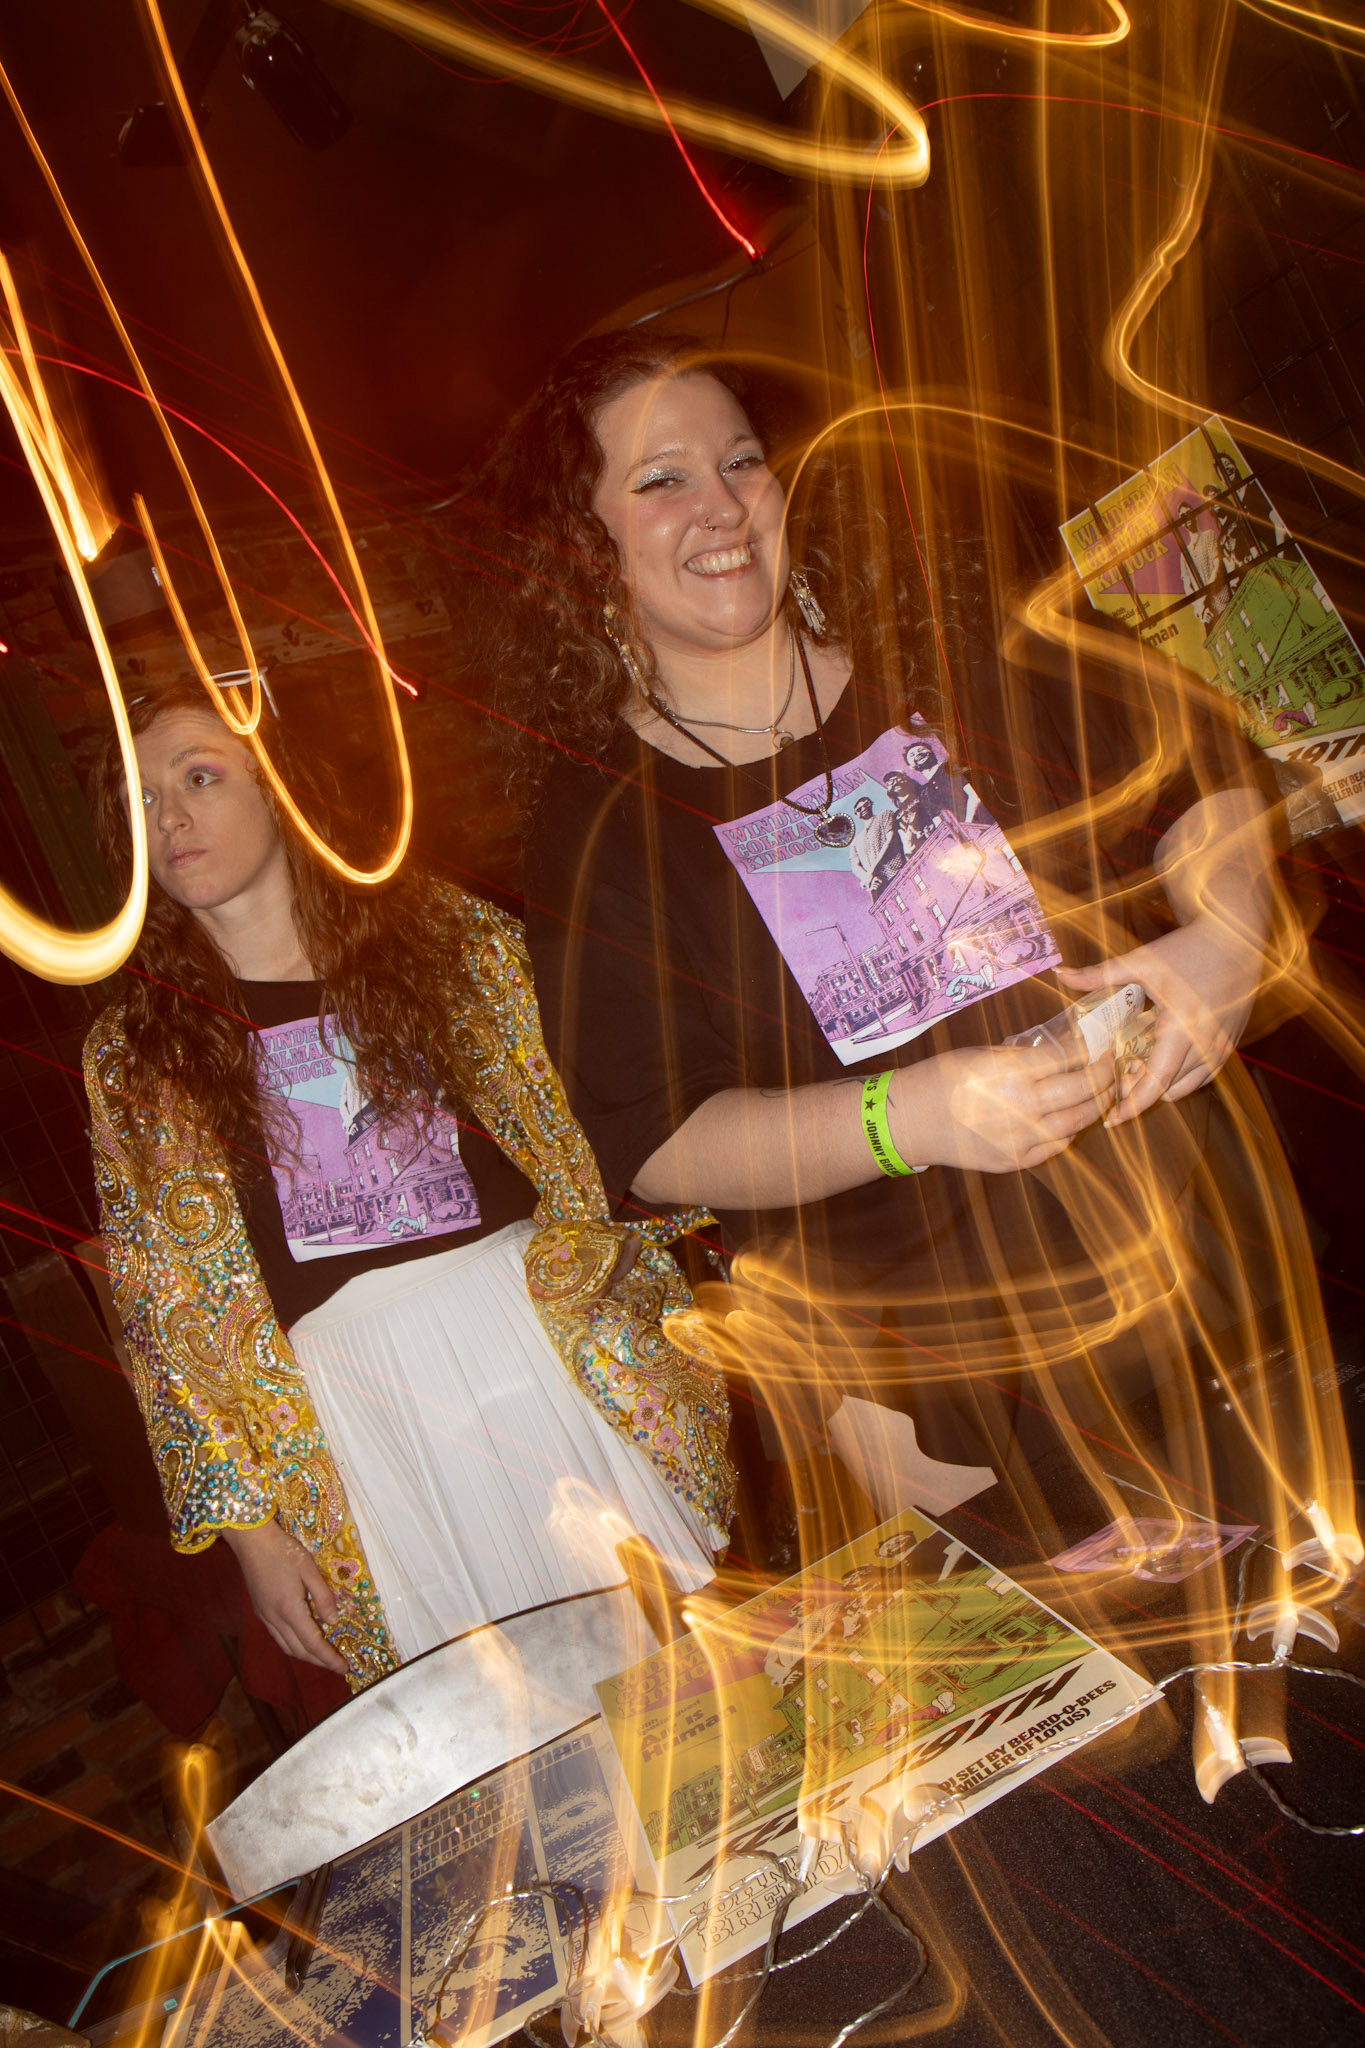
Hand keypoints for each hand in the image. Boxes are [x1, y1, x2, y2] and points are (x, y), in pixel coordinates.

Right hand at [223, 1518, 346, 1672]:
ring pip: (286, 1647)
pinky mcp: (259, 1612)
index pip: (313, 1644)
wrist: (251, 1541)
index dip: (329, 1659)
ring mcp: (264, 1617)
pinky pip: (278, 1638)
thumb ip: (323, 1597)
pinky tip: (301, 1640)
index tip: (343, 1669)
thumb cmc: (283, 1551)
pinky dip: (293, 1645)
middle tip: (336, 1665)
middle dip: (319, 1661)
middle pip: (299, 1651)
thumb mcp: (310, 1569)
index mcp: (290, 1610)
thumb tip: (334, 1622)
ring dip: (305, 1656)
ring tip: (322, 1657)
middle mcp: (275, 1619)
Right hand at [893, 1041, 1115, 1173]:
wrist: (909, 1121)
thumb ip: (1024, 1056)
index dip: (1092, 1049)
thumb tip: (1062, 1050)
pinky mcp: (1016, 1160)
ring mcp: (1021, 1138)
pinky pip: (1057, 1144)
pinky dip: (1069, 1129)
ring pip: (1078, 1121)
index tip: (1101, 1043)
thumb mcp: (982, 1054)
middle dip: (1105, 1075)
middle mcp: (1023, 1106)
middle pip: (1084, 1089)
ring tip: (1101, 1092)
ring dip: (1095, 1104)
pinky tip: (1070, 1117)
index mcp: (1013, 1072)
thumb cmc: (941, 1079)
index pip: (1071, 1058)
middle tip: (1112, 1065)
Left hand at [1057, 913, 1262, 1127]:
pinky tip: (1161, 1058)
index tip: (1110, 1119)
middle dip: (1141, 1093)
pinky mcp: (1231, 1043)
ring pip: (1189, 1086)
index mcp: (1182, 1028)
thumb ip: (1098, 974)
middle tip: (1114, 1083)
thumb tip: (1061, 974)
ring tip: (1136, 1068)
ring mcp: (1223, 1047)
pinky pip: (1204, 1074)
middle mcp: (1206, 1045)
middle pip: (1169, 1090)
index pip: (1156, 1083)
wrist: (1236, 937)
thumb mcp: (1140, 961)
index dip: (1132, 1105)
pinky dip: (1181, 1075)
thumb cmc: (1188, 948)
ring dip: (1162, 1085)